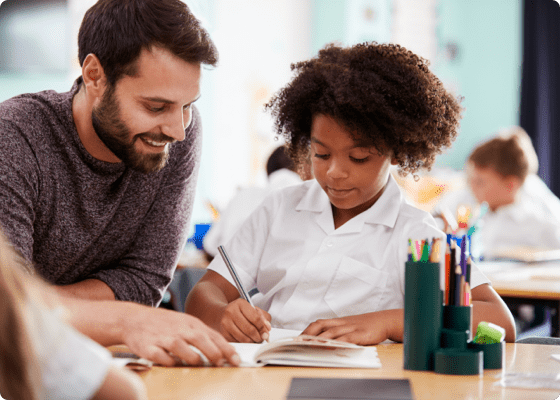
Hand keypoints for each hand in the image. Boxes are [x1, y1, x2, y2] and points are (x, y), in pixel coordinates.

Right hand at [120, 305, 240, 366]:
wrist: (134, 318)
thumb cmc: (165, 324)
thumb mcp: (186, 323)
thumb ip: (203, 336)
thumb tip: (224, 351)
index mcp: (191, 323)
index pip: (213, 336)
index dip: (226, 349)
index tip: (237, 360)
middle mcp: (180, 329)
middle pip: (200, 340)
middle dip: (213, 353)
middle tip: (221, 363)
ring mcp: (164, 338)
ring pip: (182, 349)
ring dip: (192, 358)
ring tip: (197, 363)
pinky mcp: (149, 347)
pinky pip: (162, 358)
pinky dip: (169, 362)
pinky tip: (173, 363)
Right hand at [219, 299, 270, 342]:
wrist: (221, 314)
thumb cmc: (240, 312)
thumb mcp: (252, 309)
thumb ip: (263, 317)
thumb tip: (267, 329)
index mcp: (240, 303)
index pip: (256, 318)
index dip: (263, 327)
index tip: (266, 332)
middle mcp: (231, 311)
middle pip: (250, 329)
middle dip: (259, 337)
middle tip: (262, 338)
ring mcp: (225, 323)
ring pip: (243, 338)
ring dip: (252, 341)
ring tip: (254, 339)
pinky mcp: (222, 333)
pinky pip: (237, 342)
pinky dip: (244, 343)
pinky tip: (245, 339)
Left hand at [301, 310, 402, 345]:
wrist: (384, 321)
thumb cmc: (365, 326)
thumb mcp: (349, 327)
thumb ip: (338, 333)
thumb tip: (323, 341)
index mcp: (338, 321)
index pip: (318, 323)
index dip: (307, 330)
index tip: (297, 338)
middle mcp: (342, 323)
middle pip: (321, 325)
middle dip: (308, 333)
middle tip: (299, 342)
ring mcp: (351, 328)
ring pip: (332, 331)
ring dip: (320, 339)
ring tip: (309, 345)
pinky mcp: (360, 334)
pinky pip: (347, 338)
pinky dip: (338, 342)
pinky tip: (331, 346)